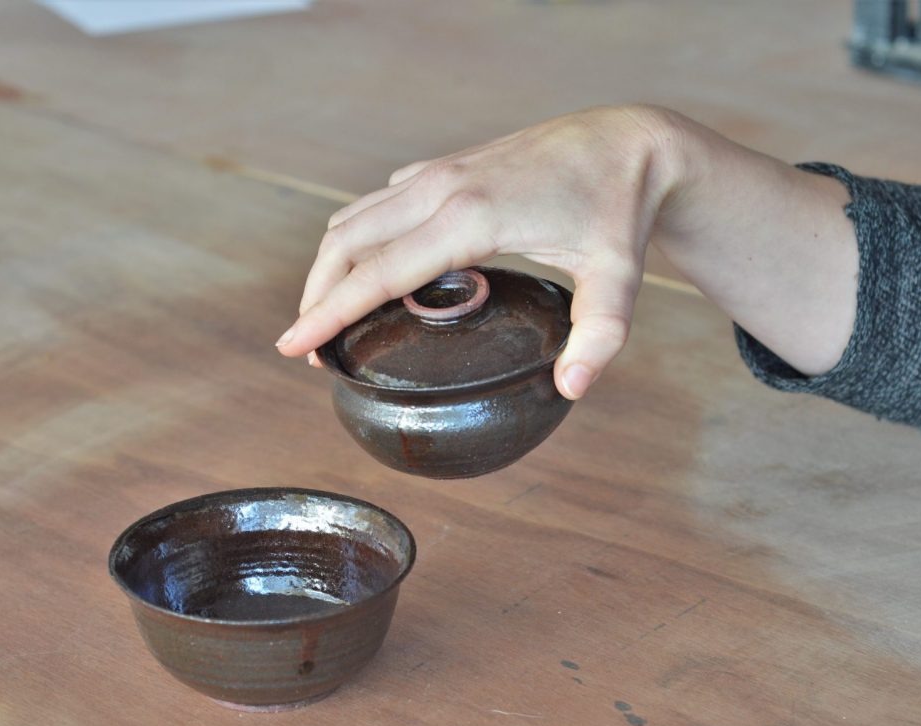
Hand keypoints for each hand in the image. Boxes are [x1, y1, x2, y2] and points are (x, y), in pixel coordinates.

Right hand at [274, 105, 683, 398]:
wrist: (627, 142)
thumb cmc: (619, 211)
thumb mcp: (618, 279)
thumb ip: (599, 337)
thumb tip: (572, 389)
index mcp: (471, 218)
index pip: (377, 272)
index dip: (328, 313)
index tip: (293, 346)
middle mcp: (441, 189)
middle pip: (345, 243)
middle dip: (314, 296)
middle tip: (304, 348)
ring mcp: (438, 172)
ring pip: (353, 218)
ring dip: (328, 266)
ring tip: (323, 314)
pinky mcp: (444, 167)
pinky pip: (378, 203)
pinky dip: (355, 238)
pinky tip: (366, 268)